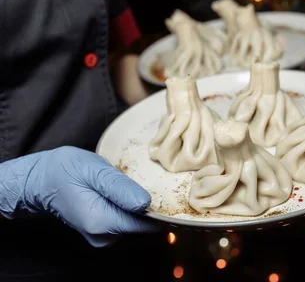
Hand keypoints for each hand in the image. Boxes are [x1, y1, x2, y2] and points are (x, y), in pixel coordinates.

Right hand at [0, 146, 160, 246]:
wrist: (40, 180)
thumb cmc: (65, 170)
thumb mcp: (94, 171)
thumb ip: (120, 188)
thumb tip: (146, 203)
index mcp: (102, 222)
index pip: (146, 224)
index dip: (159, 208)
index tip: (161, 189)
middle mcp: (103, 236)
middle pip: (143, 225)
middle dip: (147, 205)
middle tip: (138, 181)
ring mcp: (101, 236)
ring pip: (135, 223)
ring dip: (136, 206)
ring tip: (123, 185)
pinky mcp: (101, 231)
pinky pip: (125, 222)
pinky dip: (128, 208)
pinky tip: (118, 193)